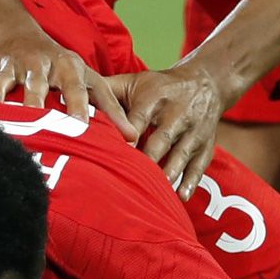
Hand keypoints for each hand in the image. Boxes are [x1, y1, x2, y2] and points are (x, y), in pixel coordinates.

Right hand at [0, 27, 137, 138]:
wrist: (19, 36)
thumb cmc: (62, 68)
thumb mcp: (90, 81)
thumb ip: (111, 109)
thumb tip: (134, 139)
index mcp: (67, 67)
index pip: (75, 88)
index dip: (78, 106)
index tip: (81, 127)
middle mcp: (38, 64)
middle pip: (37, 84)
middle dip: (35, 102)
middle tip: (36, 125)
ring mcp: (10, 65)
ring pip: (3, 81)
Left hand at [105, 63, 225, 199]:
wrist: (206, 82)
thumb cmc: (160, 86)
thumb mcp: (135, 81)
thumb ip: (107, 92)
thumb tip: (73, 101)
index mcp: (155, 97)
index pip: (139, 118)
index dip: (128, 135)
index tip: (115, 152)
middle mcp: (177, 113)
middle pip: (162, 139)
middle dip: (148, 158)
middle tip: (132, 178)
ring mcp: (194, 131)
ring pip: (181, 154)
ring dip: (170, 172)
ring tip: (157, 190)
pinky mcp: (206, 145)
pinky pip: (199, 165)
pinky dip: (190, 181)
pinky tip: (180, 197)